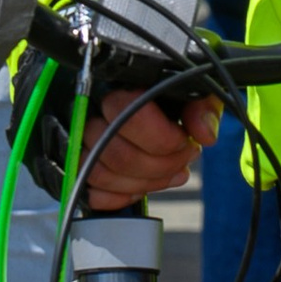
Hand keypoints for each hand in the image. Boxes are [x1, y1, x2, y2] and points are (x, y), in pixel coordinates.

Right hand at [80, 87, 220, 205]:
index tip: (184, 141)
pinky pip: (91, 192)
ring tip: (172, 173)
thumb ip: (202, 105)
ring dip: (145, 183)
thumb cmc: (171, 97)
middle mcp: (89, 111)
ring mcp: (78, 141)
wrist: (151, 102)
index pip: (129, 115)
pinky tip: (144, 186)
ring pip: (101, 175)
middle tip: (184, 159)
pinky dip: (122, 196)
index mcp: (118, 86)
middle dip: (160, 166)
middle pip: (116, 154)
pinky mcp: (76, 167)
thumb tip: (203, 135)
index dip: (162, 138)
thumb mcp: (193, 91)